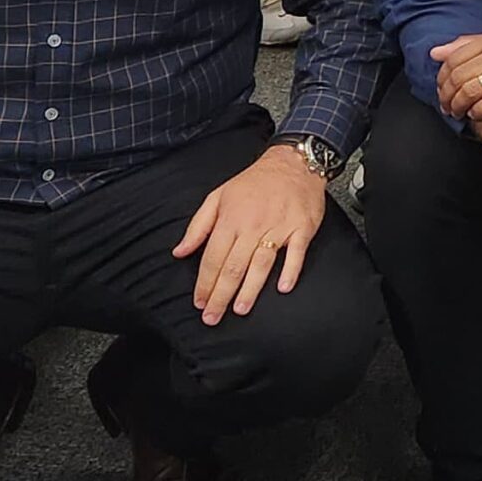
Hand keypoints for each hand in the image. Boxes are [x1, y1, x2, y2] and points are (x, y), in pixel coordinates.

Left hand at [172, 143, 326, 322]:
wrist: (293, 163)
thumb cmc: (255, 182)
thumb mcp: (218, 196)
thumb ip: (198, 226)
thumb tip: (180, 251)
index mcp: (231, 219)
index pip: (213, 257)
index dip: (204, 282)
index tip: (199, 302)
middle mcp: (253, 225)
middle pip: (234, 266)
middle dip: (221, 295)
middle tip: (213, 317)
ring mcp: (279, 227)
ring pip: (261, 263)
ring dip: (250, 289)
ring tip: (240, 309)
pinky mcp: (302, 228)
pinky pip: (296, 253)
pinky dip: (290, 270)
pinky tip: (282, 288)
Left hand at [433, 28, 481, 123]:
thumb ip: (469, 45)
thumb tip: (436, 52)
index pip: (455, 57)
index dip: (442, 76)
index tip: (441, 88)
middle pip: (461, 75)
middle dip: (447, 94)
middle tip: (446, 104)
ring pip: (473, 89)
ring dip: (459, 105)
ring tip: (457, 112)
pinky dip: (479, 111)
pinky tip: (476, 114)